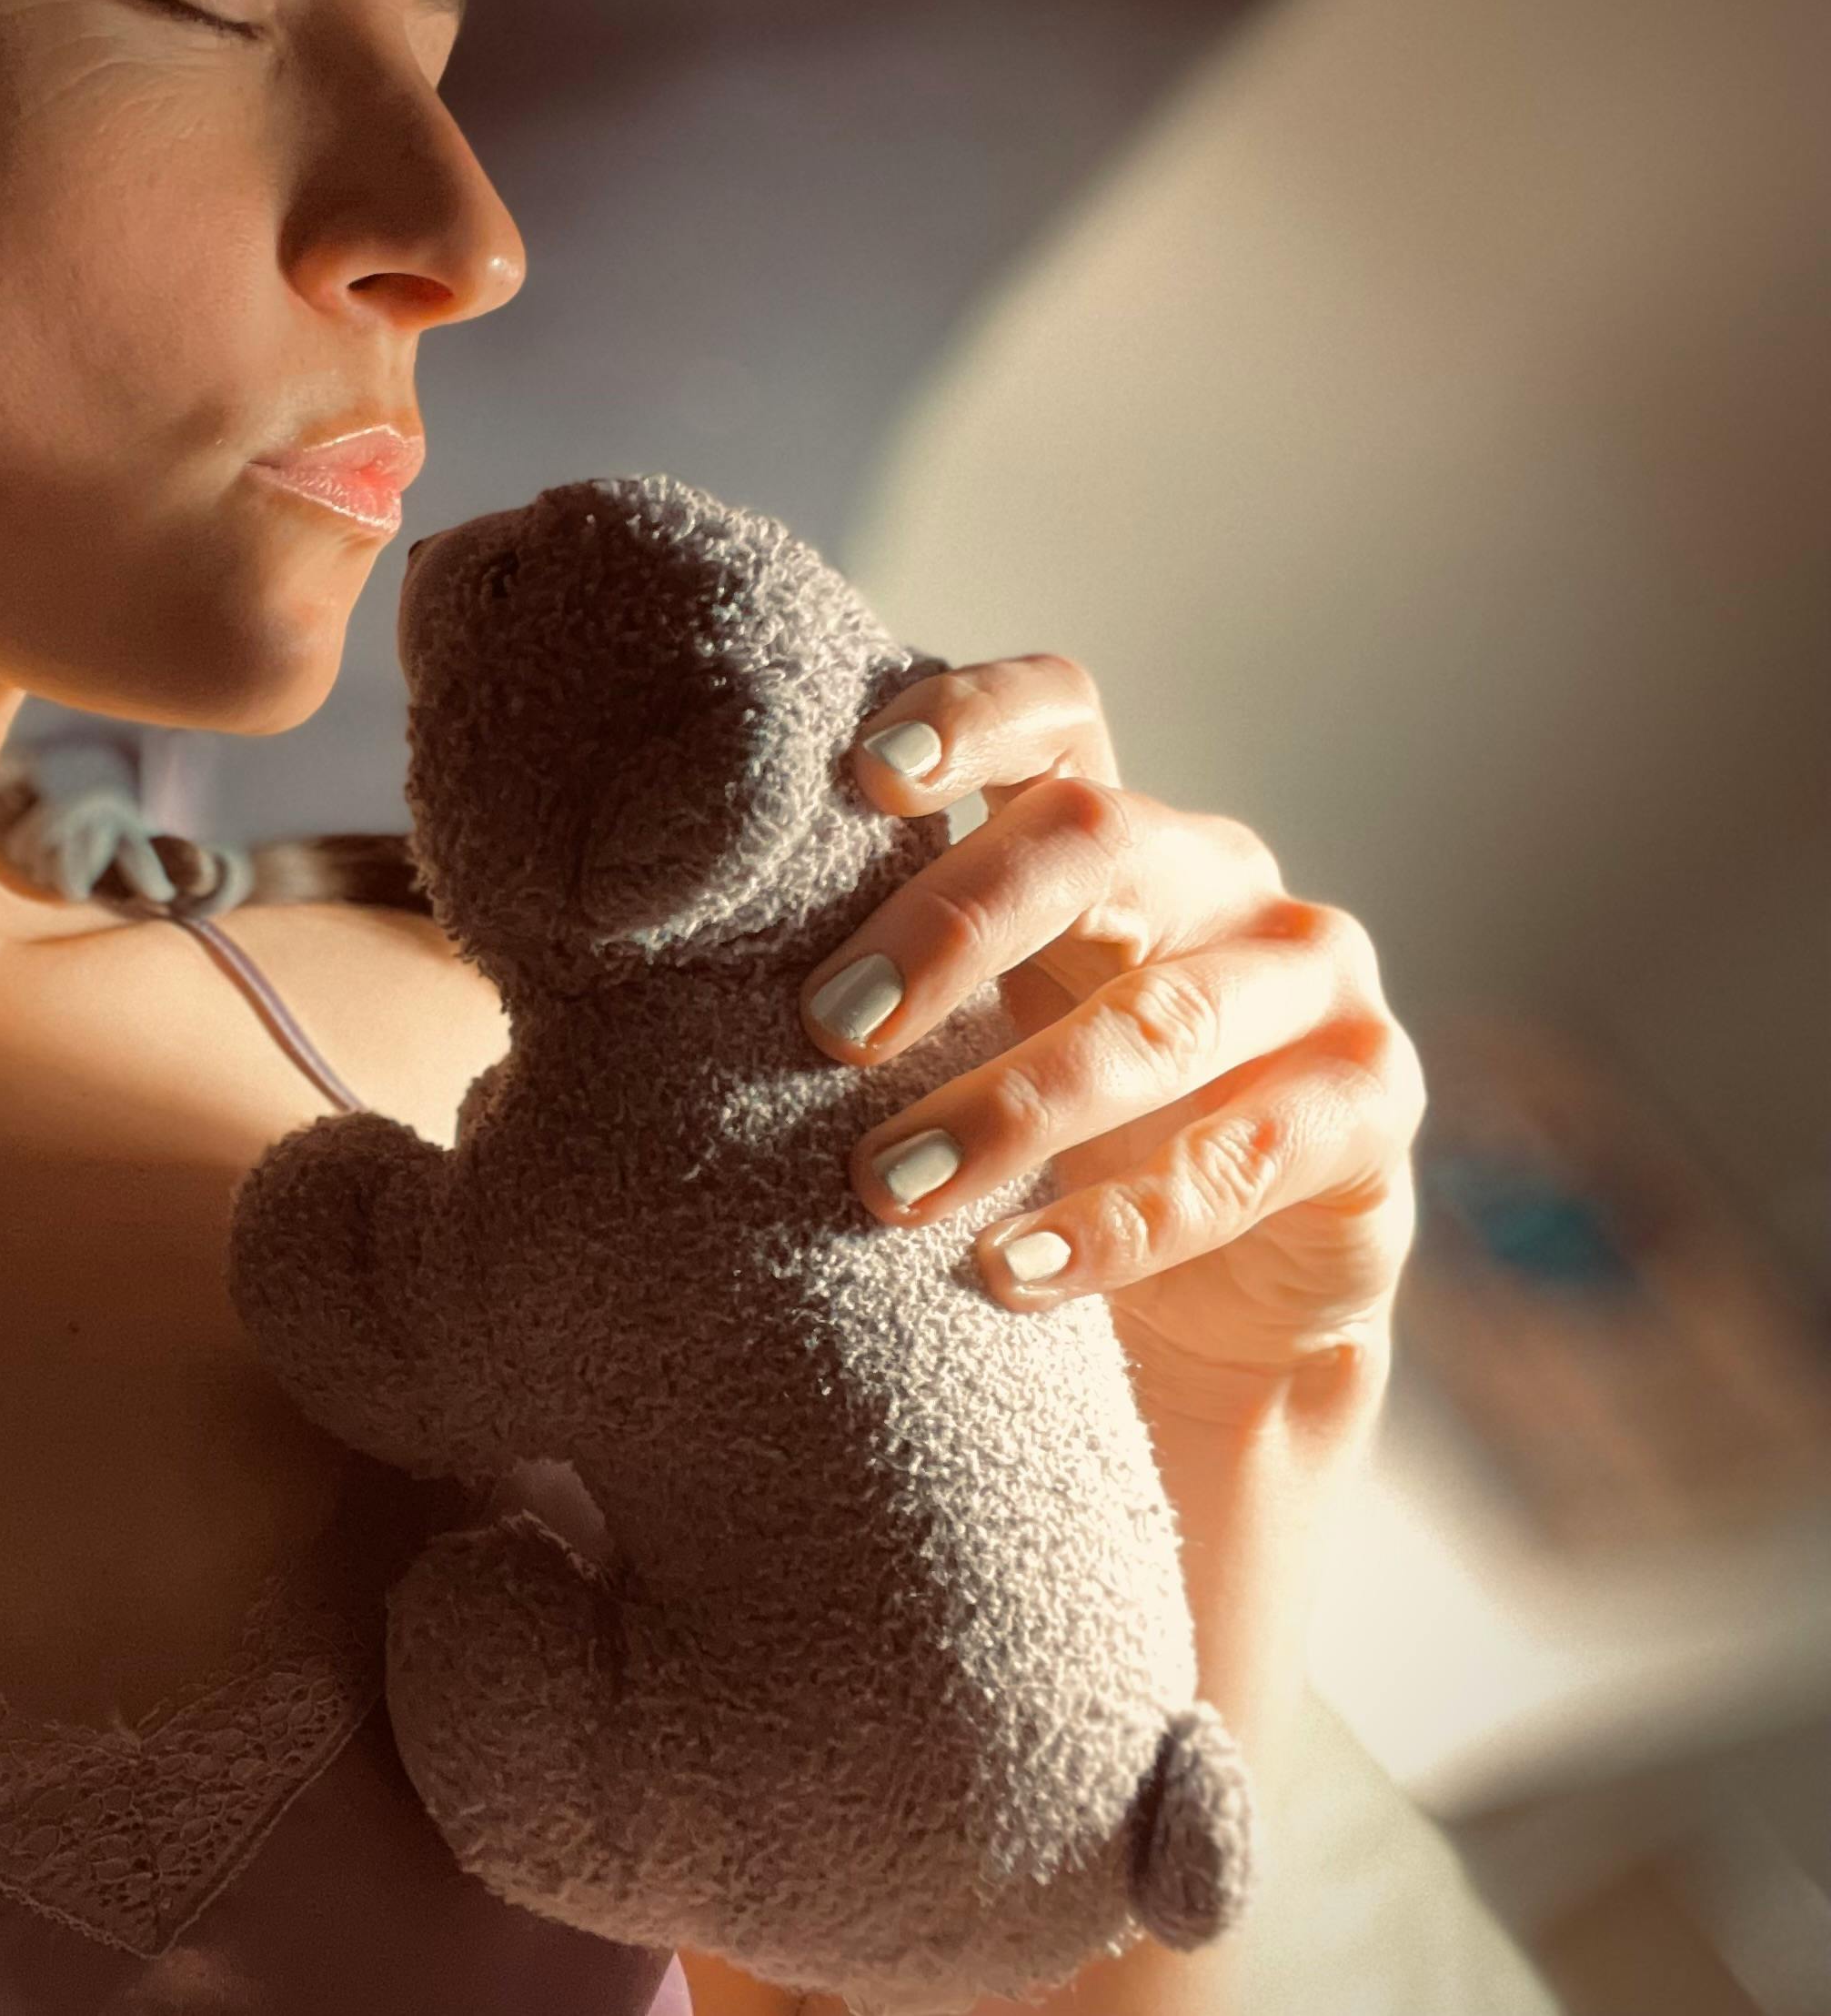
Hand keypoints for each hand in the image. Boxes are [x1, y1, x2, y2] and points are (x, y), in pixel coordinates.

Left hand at [796, 654, 1424, 1423]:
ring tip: (884, 1187)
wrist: (1195, 1329)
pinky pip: (1243, 1156)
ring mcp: (1312, 982)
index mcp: (1106, 835)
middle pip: (1093, 842)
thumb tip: (672, 952)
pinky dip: (1114, 1224)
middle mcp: (1217, 880)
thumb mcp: (956, 1046)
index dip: (971, 716)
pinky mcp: (1371, 1107)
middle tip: (826, 1028)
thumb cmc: (1029, 1154)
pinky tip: (1009, 1274)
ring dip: (1010, 1106)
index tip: (864, 774)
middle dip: (948, 929)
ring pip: (1159, 1017)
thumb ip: (880, 977)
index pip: (1057, 716)